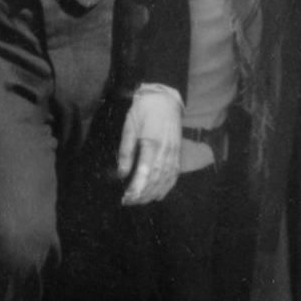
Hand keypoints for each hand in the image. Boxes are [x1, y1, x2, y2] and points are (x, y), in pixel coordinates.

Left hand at [116, 85, 182, 205]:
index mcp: (151, 143)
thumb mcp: (129, 126)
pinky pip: (174, 175)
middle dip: (142, 194)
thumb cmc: (144, 110)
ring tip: (140, 202)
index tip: (126, 198)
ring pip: (165, 180)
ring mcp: (174, 153)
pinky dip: (167, 187)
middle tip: (128, 202)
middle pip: (156, 180)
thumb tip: (122, 174)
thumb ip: (126, 151)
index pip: (145, 172)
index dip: (137, 188)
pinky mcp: (178, 153)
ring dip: (153, 194)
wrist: (165, 98)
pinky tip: (158, 195)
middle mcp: (165, 151)